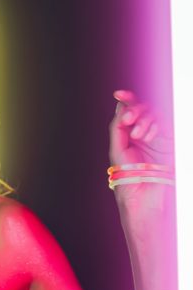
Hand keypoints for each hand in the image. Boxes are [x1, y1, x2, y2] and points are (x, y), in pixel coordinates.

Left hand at [109, 89, 174, 209]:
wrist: (143, 196)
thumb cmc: (128, 177)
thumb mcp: (117, 149)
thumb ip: (118, 127)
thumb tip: (121, 106)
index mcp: (131, 134)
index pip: (131, 112)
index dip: (127, 100)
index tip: (119, 94)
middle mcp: (146, 133)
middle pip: (144, 109)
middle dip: (135, 110)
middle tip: (128, 119)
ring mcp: (160, 137)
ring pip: (155, 115)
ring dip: (144, 119)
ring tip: (137, 135)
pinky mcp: (171, 142)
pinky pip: (166, 124)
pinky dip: (154, 126)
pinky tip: (147, 136)